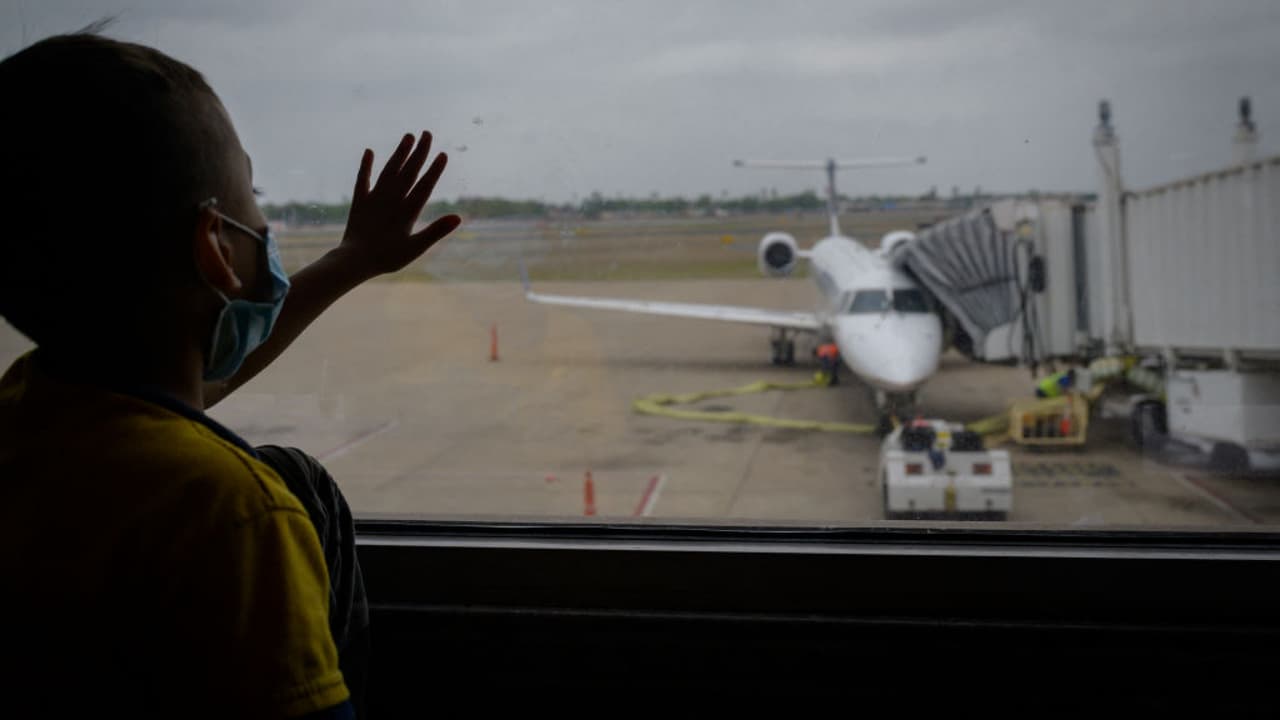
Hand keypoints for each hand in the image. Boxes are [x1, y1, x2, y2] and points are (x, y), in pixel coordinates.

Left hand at [334, 131, 461, 279]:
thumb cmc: (387, 258)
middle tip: (427, 133)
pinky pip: (363, 179)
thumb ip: (436, 231)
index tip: (443, 154)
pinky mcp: (359, 202)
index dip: (434, 170)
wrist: (354, 260)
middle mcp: (391, 199)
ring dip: (399, 153)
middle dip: (419, 152)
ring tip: (408, 136)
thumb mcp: (415, 248)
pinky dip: (366, 165)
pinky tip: (369, 152)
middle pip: (408, 172)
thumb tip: (459, 217)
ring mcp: (374, 198)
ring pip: (389, 170)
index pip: (424, 186)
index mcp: (407, 211)